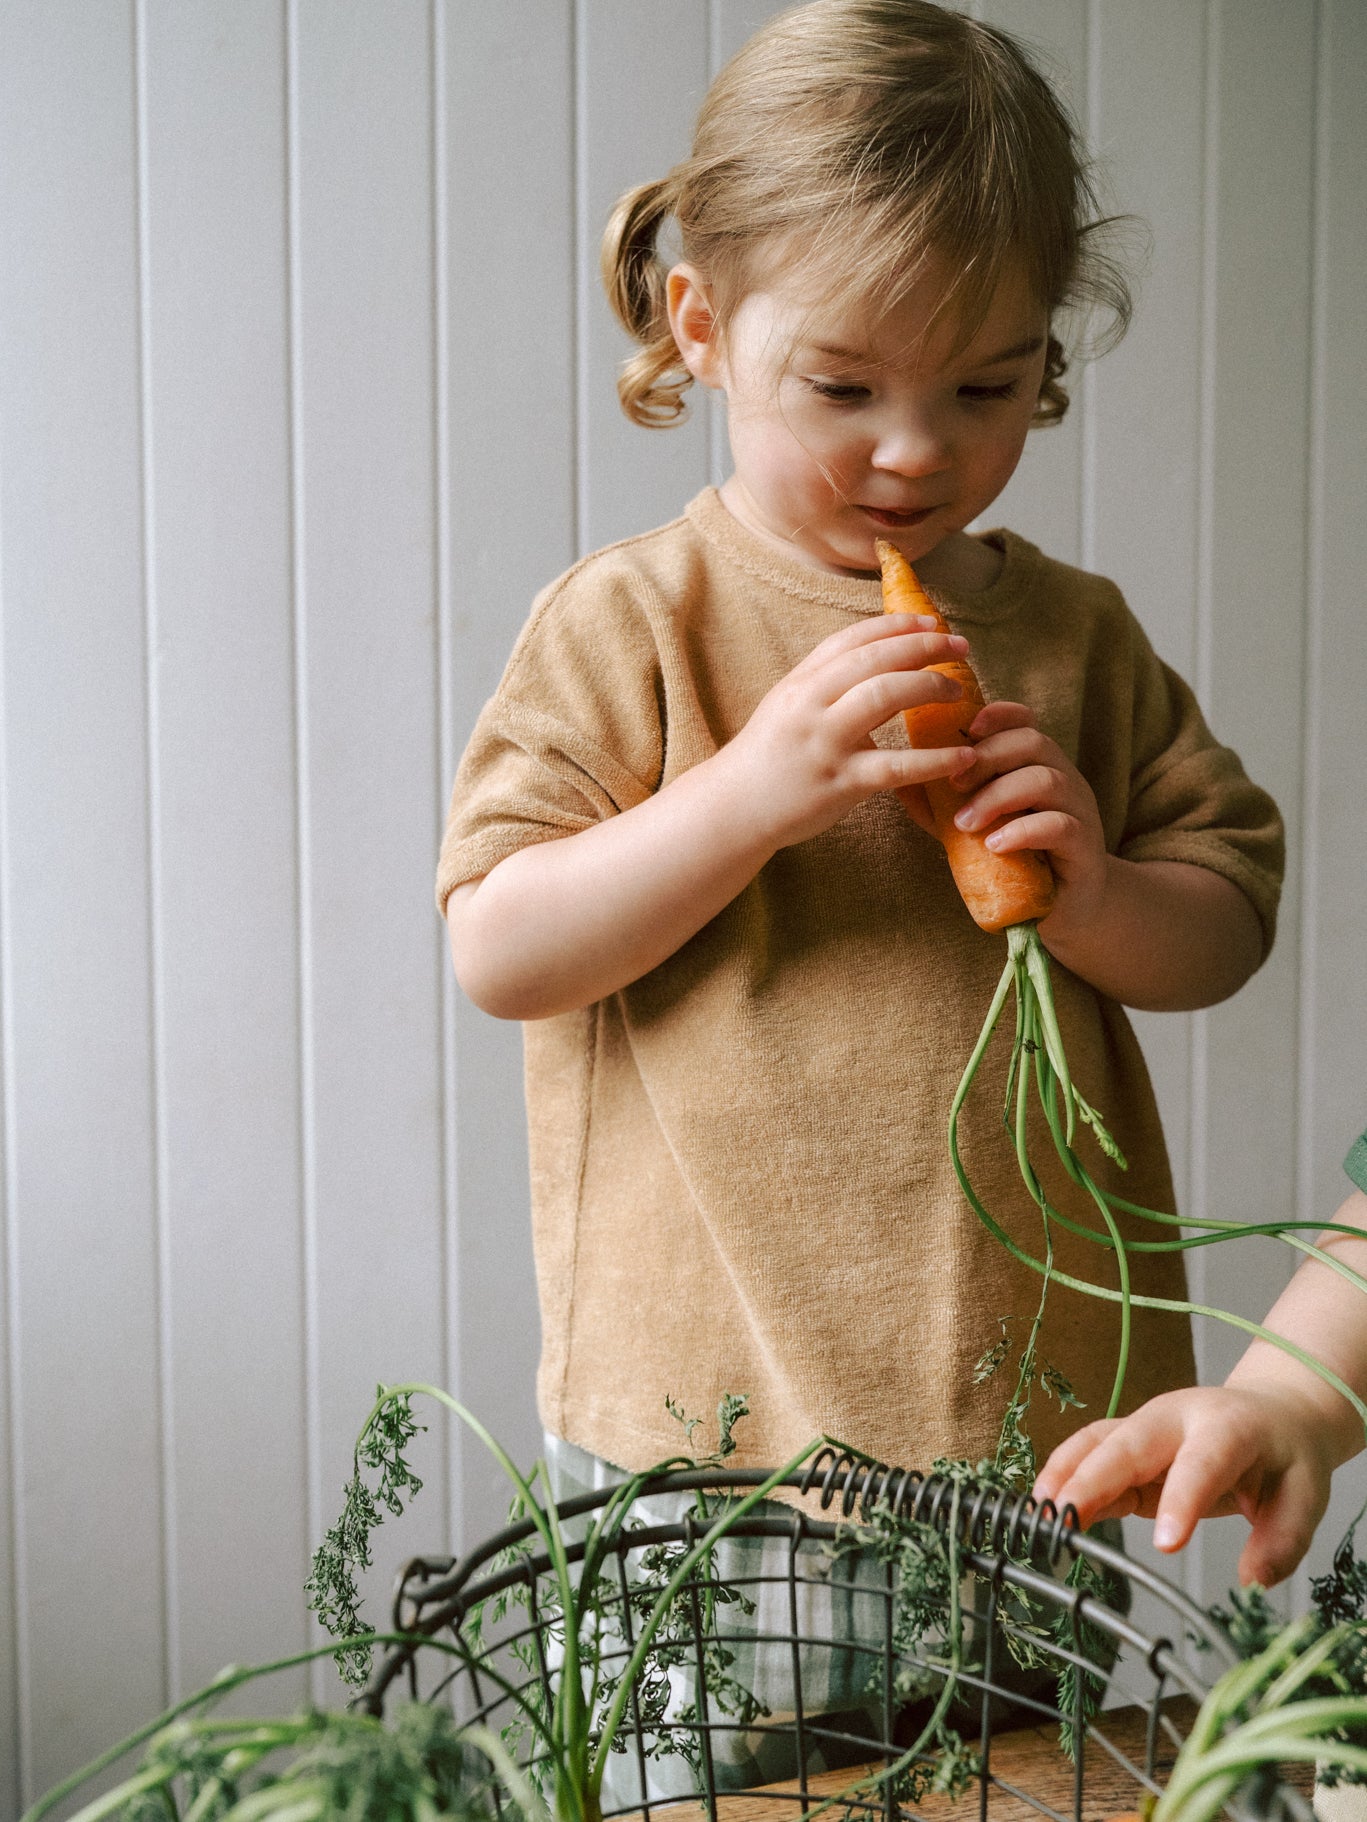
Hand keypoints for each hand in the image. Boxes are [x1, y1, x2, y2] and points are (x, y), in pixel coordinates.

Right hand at [722, 613, 977, 848]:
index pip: (854, 639)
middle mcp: (810, 705)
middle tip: (960, 646)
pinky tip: (963, 757)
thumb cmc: (769, 757)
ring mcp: (824, 742)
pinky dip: (935, 760)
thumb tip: (883, 660)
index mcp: (801, 683)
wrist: (733, 808)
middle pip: (875, 659)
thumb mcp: (790, 707)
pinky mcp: (839, 783)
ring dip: (930, 685)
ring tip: (958, 691)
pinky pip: (896, 766)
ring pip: (884, 696)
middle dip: (924, 646)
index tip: (933, 621)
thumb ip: (829, 683)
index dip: (897, 624)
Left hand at [943, 701, 1107, 922]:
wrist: (1064, 910)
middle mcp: (1064, 780)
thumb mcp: (974, 828)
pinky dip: (1023, 831)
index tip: (967, 727)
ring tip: (964, 824)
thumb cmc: (1017, 861)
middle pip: (1033, 743)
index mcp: (1039, 767)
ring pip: (1046, 781)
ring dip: (998, 796)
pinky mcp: (1084, 848)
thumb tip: (896, 783)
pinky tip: (995, 845)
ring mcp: (1079, 812)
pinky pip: (1059, 826)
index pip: (1026, 723)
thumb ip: (942, 806)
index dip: (1000, 715)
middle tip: (952, 785)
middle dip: (987, 757)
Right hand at [1033, 1385, 1338, 1586]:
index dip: (1181, 1499)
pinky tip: (1044, 1509)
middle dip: (1092, 1479)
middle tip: (1063, 1521)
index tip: (1166, 1545)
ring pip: (1095, 1442)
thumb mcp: (1305, 1496)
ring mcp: (1144, 1426)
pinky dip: (1062, 1479)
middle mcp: (1175, 1418)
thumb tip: (1253, 1580)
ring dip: (1063, 1474)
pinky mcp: (1127, 1445)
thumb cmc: (1285, 1456)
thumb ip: (1284, 1539)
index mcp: (1228, 1427)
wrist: (1272, 1412)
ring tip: (1039, 1515)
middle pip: (1127, 1443)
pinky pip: (1088, 1456)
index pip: (1202, 1462)